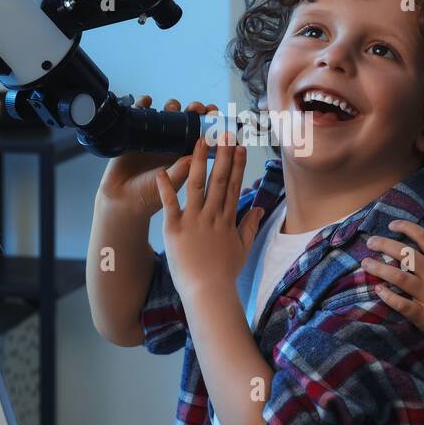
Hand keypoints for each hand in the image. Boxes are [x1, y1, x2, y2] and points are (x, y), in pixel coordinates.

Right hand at [97, 96, 216, 218]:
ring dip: (172, 105)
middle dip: (194, 109)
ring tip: (172, 107)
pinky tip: (147, 101)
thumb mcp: (170, 183)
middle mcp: (172, 142)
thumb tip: (198, 152)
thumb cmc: (150, 196)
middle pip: (186, 118)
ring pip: (166, 113)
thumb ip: (182, 168)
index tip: (216, 113)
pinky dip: (143, 103)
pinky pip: (140, 114)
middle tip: (197, 108)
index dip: (210, 121)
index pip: (202, 131)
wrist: (122, 200)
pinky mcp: (136, 134)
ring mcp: (154, 137)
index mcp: (186, 153)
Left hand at [154, 132, 264, 298]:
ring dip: (198, 161)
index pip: (234, 186)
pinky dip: (165, 187)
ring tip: (199, 140)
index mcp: (227, 219)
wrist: (208, 291)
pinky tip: (162, 170)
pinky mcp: (174, 229)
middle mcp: (212, 216)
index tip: (240, 146)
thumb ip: (250, 226)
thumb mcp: (242, 248)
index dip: (237, 164)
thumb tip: (261, 208)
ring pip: (197, 185)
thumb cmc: (224, 273)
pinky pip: (169, 204)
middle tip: (224, 132)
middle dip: (222, 154)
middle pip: (219, 180)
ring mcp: (193, 221)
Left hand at [360, 220, 423, 352]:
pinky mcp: (422, 315)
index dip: (407, 227)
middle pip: (407, 254)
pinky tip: (377, 289)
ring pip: (399, 277)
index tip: (392, 225)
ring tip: (365, 263)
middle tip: (370, 241)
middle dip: (385, 244)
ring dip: (379, 268)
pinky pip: (401, 303)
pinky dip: (387, 296)